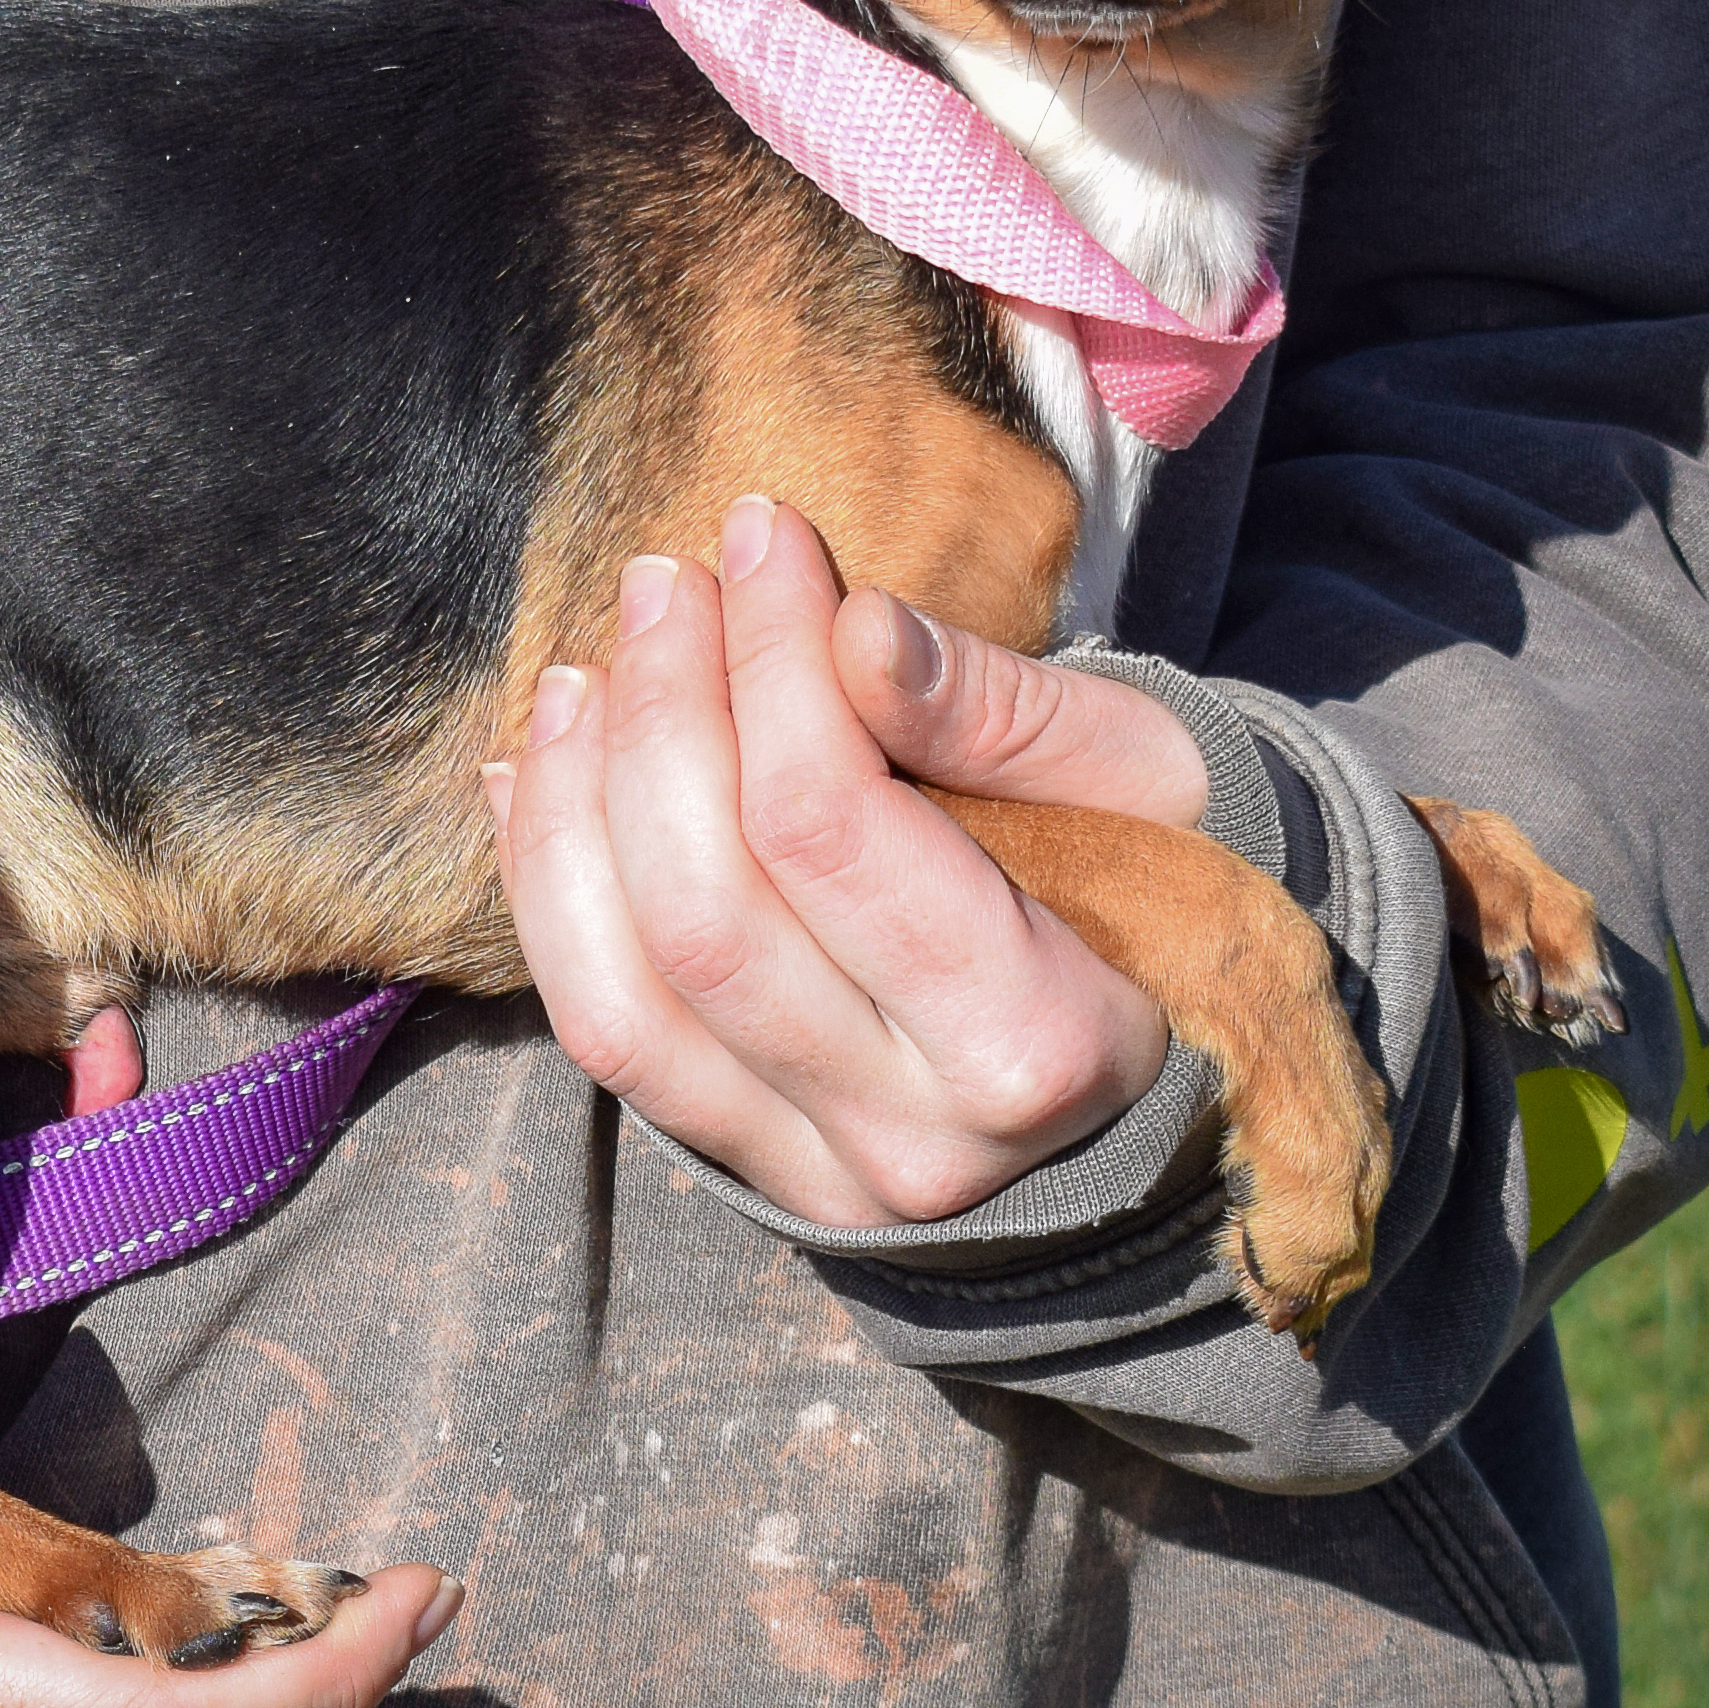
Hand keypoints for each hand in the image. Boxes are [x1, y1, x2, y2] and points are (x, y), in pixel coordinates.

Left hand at [485, 497, 1193, 1229]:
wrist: (1169, 1053)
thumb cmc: (1159, 876)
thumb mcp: (1138, 778)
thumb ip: (995, 712)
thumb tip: (851, 633)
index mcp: (1036, 1041)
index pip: (829, 831)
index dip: (769, 660)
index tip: (762, 533)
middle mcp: (914, 1142)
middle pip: (708, 910)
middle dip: (662, 715)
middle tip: (666, 583)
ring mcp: (815, 1173)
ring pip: (623, 992)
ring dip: (579, 807)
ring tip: (584, 671)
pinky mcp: (745, 1168)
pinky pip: (604, 1037)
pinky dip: (547, 894)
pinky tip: (539, 770)